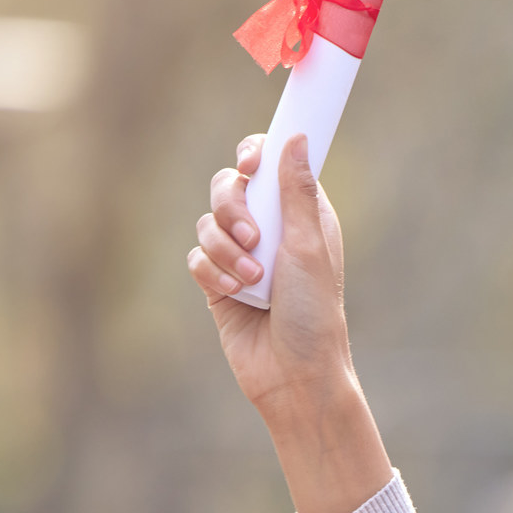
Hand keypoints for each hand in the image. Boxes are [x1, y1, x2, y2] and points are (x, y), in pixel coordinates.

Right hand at [188, 132, 389, 512]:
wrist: (294, 375)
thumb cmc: (314, 315)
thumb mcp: (308, 247)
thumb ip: (296, 192)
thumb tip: (295, 137)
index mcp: (300, 214)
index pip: (270, 164)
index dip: (255, 154)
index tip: (251, 163)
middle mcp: (269, 229)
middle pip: (230, 186)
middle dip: (232, 206)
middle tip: (252, 235)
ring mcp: (241, 255)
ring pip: (208, 221)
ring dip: (226, 248)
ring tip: (253, 279)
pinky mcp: (218, 283)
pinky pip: (198, 256)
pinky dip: (213, 271)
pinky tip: (235, 293)